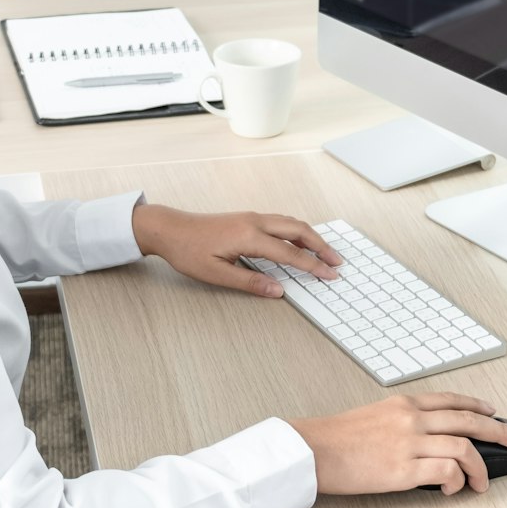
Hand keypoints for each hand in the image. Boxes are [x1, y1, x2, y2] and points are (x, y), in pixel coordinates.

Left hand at [131, 204, 342, 296]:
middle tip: (337, 262)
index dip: (313, 266)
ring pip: (291, 223)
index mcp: (249, 237)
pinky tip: (299, 243)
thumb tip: (277, 291)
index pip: (290, 254)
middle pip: (299, 231)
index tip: (330, 274)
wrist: (169, 228)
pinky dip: (297, 232)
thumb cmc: (188, 251)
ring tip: (324, 253)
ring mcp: (252, 217)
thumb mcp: (216, 274)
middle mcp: (255, 222)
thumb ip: (250, 282)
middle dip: (321, 246)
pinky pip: (281, 222)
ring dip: (311, 237)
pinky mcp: (247, 218)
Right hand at [286, 392, 506, 495]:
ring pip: (463, 449)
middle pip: (469, 421)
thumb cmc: (336, 438)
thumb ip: (401, 422)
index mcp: (404, 403)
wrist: (312, 451)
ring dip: (480, 468)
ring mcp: (410, 444)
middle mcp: (411, 419)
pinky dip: (456, 483)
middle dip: (499, 431)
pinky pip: (446, 474)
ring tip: (482, 483)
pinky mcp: (404, 470)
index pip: (452, 400)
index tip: (494, 413)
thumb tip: (426, 439)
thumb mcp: (372, 416)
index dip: (478, 406)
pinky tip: (452, 491)